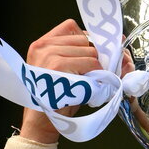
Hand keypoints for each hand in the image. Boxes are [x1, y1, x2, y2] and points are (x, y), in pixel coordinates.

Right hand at [20, 19, 101, 143]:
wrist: (42, 122)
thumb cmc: (55, 99)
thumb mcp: (58, 71)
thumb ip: (72, 55)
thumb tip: (107, 43)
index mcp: (41, 44)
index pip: (71, 27)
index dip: (86, 40)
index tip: (90, 55)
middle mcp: (43, 46)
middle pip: (84, 39)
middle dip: (93, 56)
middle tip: (92, 74)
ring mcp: (49, 54)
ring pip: (90, 50)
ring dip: (95, 67)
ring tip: (88, 81)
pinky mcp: (58, 65)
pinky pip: (90, 62)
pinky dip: (96, 73)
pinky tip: (89, 84)